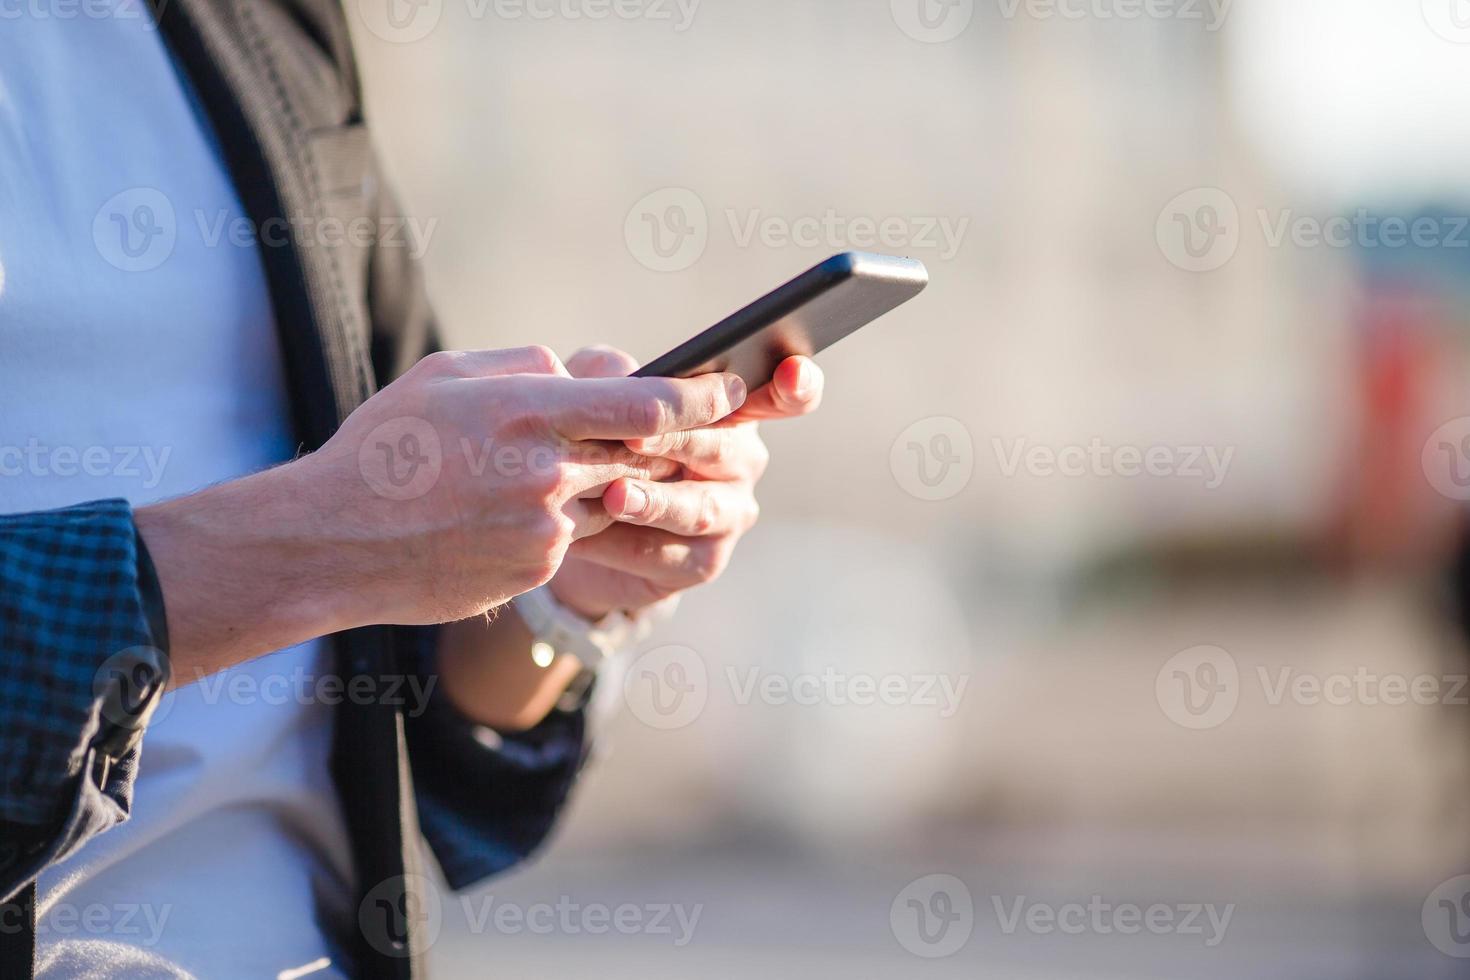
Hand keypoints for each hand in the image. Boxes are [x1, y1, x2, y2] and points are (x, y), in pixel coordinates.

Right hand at [137, 346, 745, 679]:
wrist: (333, 541)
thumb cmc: (384, 447)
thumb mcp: (445, 377)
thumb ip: (524, 368)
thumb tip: (577, 373)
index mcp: (529, 410)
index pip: (648, 403)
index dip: (702, 396)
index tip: (730, 388)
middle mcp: (549, 471)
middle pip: (644, 453)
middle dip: (668, 442)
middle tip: (688, 430)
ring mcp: (547, 528)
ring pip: (611, 496)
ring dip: (603, 482)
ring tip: (548, 471)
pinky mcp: (537, 570)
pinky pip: (574, 538)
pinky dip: (561, 521)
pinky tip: (506, 514)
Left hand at [546, 347, 822, 618]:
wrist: (574, 526)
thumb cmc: (594, 443)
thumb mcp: (590, 396)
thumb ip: (604, 375)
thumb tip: (617, 371)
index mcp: (731, 409)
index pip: (783, 396)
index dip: (795, 385)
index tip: (791, 372)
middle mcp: (742, 461)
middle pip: (721, 448)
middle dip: (677, 440)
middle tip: (633, 434)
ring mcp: (730, 514)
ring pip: (698, 507)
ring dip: (655, 502)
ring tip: (615, 496)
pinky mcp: (703, 562)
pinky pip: (665, 554)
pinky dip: (622, 543)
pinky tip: (585, 536)